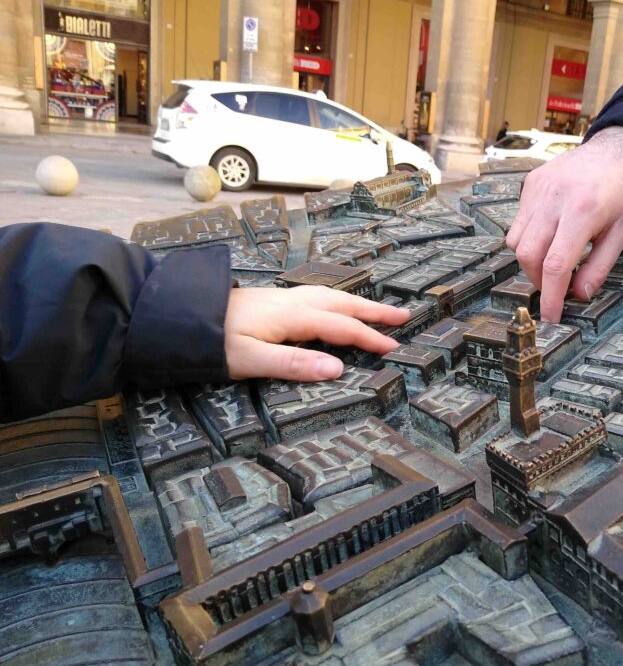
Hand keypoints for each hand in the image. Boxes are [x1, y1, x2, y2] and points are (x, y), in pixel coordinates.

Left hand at [224, 286, 409, 380]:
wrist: (175, 316)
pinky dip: (336, 300)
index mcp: (293, 317)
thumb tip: (338, 369)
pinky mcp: (270, 301)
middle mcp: (291, 303)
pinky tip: (332, 305)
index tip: (393, 347)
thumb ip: (294, 364)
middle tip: (403, 315)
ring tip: (376, 309)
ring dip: (356, 303)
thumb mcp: (250, 360)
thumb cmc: (210, 341)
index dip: (369, 337)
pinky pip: (316, 296)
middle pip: (342, 304)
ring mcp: (280, 299)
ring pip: (329, 297)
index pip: (342, 327)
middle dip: (374, 311)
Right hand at [506, 127, 622, 321]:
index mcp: (583, 211)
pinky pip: (518, 222)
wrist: (618, 149)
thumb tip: (578, 295)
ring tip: (552, 261)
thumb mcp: (621, 233)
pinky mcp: (530, 183)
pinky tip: (549, 235)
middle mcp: (555, 198)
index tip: (551, 316)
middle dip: (538, 281)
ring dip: (530, 261)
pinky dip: (528, 238)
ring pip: (517, 241)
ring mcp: (538, 189)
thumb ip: (599, 267)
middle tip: (555, 288)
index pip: (556, 264)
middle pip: (529, 256)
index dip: (551, 296)